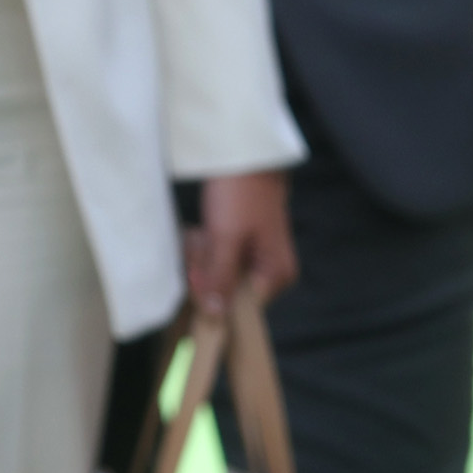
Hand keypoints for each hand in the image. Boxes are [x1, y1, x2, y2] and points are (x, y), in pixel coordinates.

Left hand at [185, 169, 296, 308]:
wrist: (245, 156)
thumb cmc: (242, 193)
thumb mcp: (227, 237)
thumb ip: (221, 278)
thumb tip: (215, 316)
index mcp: (275, 275)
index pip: (237, 308)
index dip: (211, 293)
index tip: (197, 271)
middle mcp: (269, 273)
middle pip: (226, 294)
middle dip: (205, 270)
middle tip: (201, 241)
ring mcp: (254, 261)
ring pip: (217, 278)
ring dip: (201, 258)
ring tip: (202, 232)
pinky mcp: (241, 249)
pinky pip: (216, 263)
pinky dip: (204, 251)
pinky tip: (202, 232)